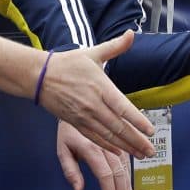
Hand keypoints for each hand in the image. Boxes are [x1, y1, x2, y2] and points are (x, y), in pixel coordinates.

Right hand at [38, 30, 154, 157]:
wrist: (38, 76)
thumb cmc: (67, 63)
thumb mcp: (93, 52)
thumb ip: (115, 46)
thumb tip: (130, 34)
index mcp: (101, 87)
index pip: (123, 108)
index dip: (137, 121)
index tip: (150, 131)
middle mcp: (93, 104)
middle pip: (118, 127)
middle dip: (136, 141)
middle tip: (150, 151)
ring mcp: (83, 116)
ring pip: (107, 136)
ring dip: (125, 147)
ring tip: (140, 155)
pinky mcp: (75, 123)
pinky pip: (94, 138)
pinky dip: (107, 146)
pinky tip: (119, 153)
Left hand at [57, 120, 134, 189]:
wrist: (79, 107)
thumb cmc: (68, 132)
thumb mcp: (63, 150)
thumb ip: (70, 171)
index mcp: (91, 148)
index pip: (104, 174)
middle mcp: (106, 145)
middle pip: (118, 172)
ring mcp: (114, 142)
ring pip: (125, 166)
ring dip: (128, 185)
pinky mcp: (119, 141)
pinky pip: (127, 159)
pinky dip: (130, 174)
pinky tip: (130, 186)